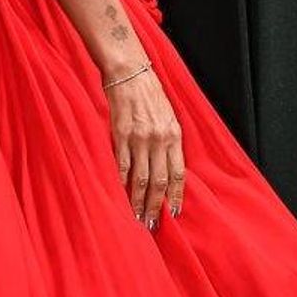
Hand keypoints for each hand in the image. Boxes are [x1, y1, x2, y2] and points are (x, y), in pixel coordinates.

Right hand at [106, 66, 184, 229]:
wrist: (129, 71)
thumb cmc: (150, 92)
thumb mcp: (168, 114)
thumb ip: (169, 139)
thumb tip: (168, 166)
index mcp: (174, 134)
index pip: (178, 173)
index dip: (175, 195)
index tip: (172, 212)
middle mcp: (159, 139)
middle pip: (159, 181)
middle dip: (156, 206)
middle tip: (152, 224)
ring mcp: (139, 138)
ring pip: (140, 178)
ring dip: (138, 200)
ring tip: (136, 217)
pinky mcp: (120, 134)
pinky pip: (122, 165)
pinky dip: (121, 183)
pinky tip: (119, 195)